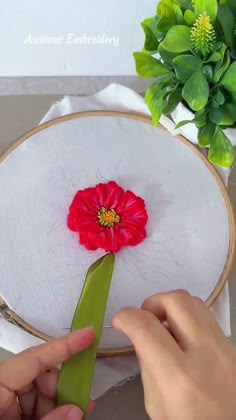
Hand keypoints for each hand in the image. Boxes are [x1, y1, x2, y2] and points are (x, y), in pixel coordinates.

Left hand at [0, 327, 94, 418]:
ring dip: (58, 402)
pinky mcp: (5, 412)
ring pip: (37, 390)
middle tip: (82, 403)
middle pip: (38, 374)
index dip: (64, 345)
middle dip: (62, 386)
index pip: (34, 357)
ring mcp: (2, 401)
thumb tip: (77, 409)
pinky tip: (62, 417)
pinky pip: (30, 405)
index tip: (89, 334)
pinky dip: (48, 411)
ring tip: (75, 414)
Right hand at [113, 290, 235, 419]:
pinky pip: (208, 318)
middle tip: (144, 319)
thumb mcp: (157, 407)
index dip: (126, 317)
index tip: (120, 322)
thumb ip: (148, 367)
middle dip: (152, 302)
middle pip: (176, 301)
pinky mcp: (233, 348)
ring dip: (172, 307)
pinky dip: (189, 317)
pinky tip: (182, 335)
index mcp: (179, 378)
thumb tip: (142, 337)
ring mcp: (225, 349)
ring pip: (195, 302)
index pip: (146, 327)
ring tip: (163, 326)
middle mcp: (206, 356)